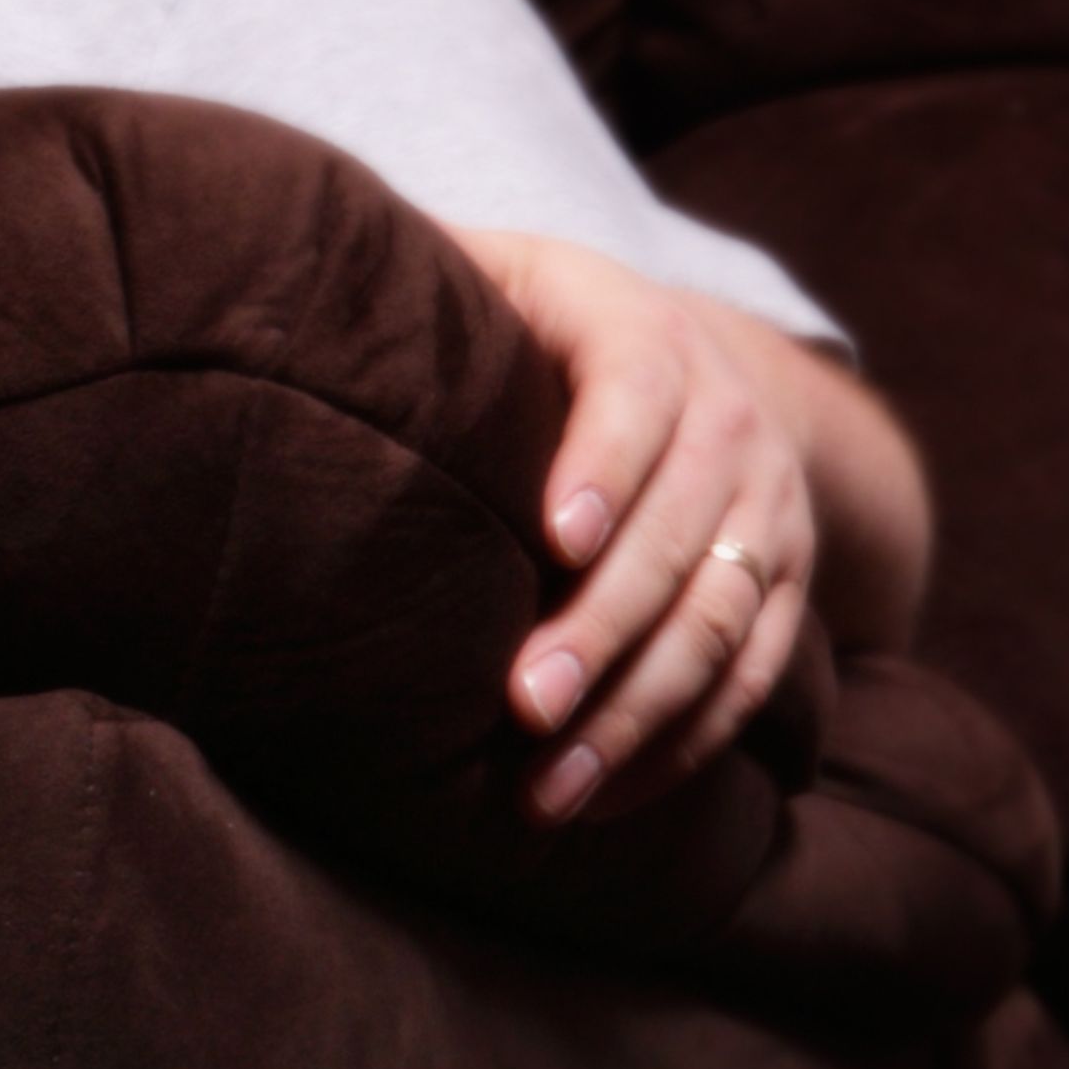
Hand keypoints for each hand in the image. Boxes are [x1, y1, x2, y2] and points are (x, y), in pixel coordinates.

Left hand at [457, 231, 819, 826]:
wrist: (692, 362)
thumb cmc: (531, 326)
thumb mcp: (491, 273)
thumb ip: (423, 273)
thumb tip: (285, 267)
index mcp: (640, 330)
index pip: (635, 390)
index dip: (602, 461)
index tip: (552, 537)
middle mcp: (728, 420)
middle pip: (680, 533)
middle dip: (603, 627)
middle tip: (524, 703)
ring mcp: (766, 510)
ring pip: (718, 621)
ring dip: (637, 713)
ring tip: (548, 789)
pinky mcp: (782, 584)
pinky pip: (749, 676)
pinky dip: (683, 746)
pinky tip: (605, 800)